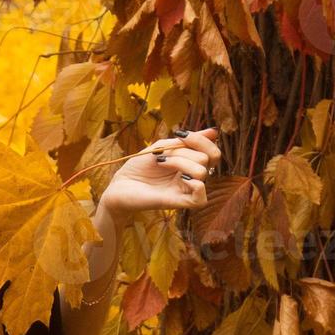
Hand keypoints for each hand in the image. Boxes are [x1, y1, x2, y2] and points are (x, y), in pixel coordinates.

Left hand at [97, 126, 222, 219]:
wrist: (120, 184)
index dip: (201, 140)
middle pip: (207, 158)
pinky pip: (201, 198)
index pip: (212, 152)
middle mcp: (191, 177)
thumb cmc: (138, 166)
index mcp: (190, 164)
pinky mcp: (179, 203)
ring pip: (202, 172)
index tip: (180, 134)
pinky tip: (179, 179)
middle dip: (183, 151)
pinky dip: (194, 184)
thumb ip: (187, 141)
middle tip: (162, 156)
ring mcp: (186, 190)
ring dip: (180, 162)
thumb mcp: (162, 146)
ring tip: (161, 164)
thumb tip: (214, 132)